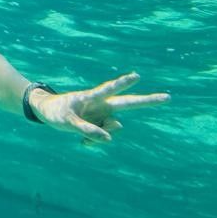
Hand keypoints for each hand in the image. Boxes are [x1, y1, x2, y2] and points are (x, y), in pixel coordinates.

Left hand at [29, 72, 169, 143]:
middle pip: (129, 103)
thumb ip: (87, 130)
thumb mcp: (68, 123)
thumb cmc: (57, 112)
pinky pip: (103, 137)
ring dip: (101, 136)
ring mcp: (103, 115)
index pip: (110, 90)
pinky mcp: (100, 124)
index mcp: (93, 98)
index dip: (123, 83)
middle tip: (168, 97)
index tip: (136, 76)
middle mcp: (102, 105)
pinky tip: (83, 141)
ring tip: (83, 137)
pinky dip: (94, 141)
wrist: (48, 113)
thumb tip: (108, 139)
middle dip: (148, 101)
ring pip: (113, 129)